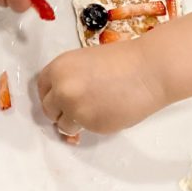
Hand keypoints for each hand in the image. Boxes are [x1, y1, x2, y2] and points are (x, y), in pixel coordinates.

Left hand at [37, 39, 168, 135]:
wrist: (149, 69)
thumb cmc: (124, 60)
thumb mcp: (88, 61)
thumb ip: (71, 77)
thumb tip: (61, 98)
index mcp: (60, 67)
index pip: (41, 87)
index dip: (51, 93)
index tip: (60, 97)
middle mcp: (62, 88)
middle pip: (48, 109)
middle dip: (62, 109)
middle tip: (81, 104)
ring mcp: (74, 109)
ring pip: (63, 125)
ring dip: (75, 121)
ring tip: (97, 107)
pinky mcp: (90, 125)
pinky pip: (83, 130)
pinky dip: (92, 124)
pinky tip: (108, 110)